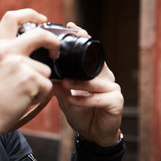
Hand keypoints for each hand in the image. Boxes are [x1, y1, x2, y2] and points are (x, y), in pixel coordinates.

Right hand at [0, 9, 59, 140]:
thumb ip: (7, 51)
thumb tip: (29, 45)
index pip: (12, 17)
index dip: (30, 14)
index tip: (42, 19)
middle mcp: (7, 50)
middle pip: (40, 35)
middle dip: (54, 42)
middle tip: (56, 50)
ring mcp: (19, 64)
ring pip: (46, 69)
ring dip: (40, 82)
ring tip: (24, 91)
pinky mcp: (30, 80)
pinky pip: (47, 85)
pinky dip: (40, 94)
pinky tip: (25, 99)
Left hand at [53, 22, 123, 146]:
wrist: (93, 133)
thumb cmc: (80, 111)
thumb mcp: (65, 96)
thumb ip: (57, 84)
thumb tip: (43, 72)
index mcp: (93, 72)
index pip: (88, 51)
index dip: (82, 37)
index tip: (71, 26)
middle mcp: (105, 77)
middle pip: (96, 60)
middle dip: (85, 52)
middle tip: (72, 46)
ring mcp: (112, 88)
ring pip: (95, 81)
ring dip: (79, 83)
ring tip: (66, 83)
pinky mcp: (116, 101)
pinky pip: (99, 98)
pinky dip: (84, 99)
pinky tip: (73, 100)